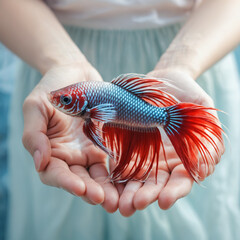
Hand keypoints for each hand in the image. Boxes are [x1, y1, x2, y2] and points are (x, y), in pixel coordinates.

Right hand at [22, 63, 117, 212]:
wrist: (76, 74)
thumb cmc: (53, 89)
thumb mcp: (36, 106)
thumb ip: (34, 134)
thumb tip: (39, 162)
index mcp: (49, 150)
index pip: (53, 173)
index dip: (65, 182)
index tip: (80, 187)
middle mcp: (68, 156)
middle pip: (77, 179)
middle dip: (90, 191)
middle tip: (104, 200)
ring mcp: (86, 152)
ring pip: (95, 176)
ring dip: (105, 189)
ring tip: (117, 200)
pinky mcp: (102, 146)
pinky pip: (109, 163)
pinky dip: (116, 175)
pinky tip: (126, 182)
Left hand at [117, 68, 224, 215]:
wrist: (166, 81)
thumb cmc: (188, 97)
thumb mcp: (204, 114)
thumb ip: (209, 139)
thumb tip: (203, 170)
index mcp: (184, 158)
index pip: (180, 182)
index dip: (173, 192)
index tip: (163, 201)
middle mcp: (163, 162)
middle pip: (155, 185)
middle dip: (145, 196)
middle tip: (133, 206)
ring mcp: (144, 156)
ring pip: (136, 179)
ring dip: (127, 192)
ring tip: (118, 204)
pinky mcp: (127, 147)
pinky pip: (120, 163)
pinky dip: (114, 175)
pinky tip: (108, 184)